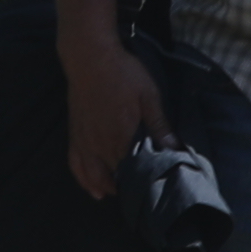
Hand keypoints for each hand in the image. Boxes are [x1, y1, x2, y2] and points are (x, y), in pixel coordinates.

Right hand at [58, 19, 165, 198]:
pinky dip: (83, 179)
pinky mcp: (74, 134)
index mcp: (121, 136)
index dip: (143, 182)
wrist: (89, 57)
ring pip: (92, 175)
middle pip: (113, 176)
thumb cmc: (123, 73)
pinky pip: (75, 164)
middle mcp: (100, 144)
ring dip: (105, 187)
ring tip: (119, 195)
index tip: (155, 190)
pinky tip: (92, 189)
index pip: (133, 170)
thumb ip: (160, 125)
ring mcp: (84, 141)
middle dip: (127, 187)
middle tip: (141, 194)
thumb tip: (176, 148)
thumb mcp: (149, 96)